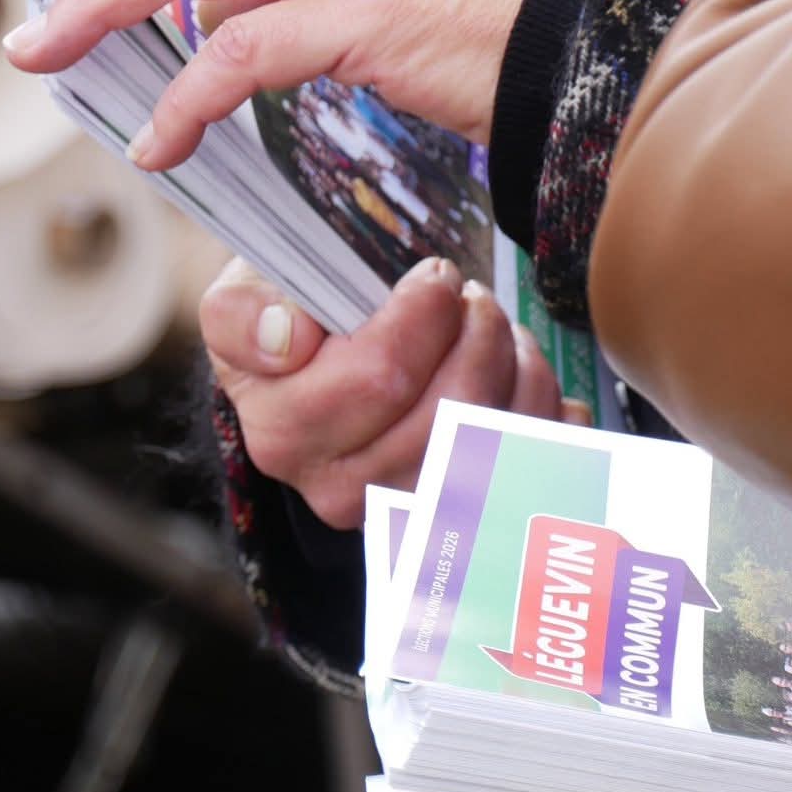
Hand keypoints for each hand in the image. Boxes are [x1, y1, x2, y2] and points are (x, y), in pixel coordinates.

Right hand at [202, 255, 571, 529]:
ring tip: (494, 329)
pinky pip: (537, 463)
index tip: (434, 277)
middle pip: (450, 410)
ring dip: (515, 367)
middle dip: (478, 335)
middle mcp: (344, 490)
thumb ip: (245, 315)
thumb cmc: (292, 327)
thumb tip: (284, 338)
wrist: (314, 381)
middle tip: (473, 297)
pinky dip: (548, 409)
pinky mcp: (470, 515)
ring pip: (499, 437)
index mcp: (286, 436)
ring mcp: (412, 512)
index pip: (379, 378)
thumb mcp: (244, 304)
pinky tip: (524, 374)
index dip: (423, 316)